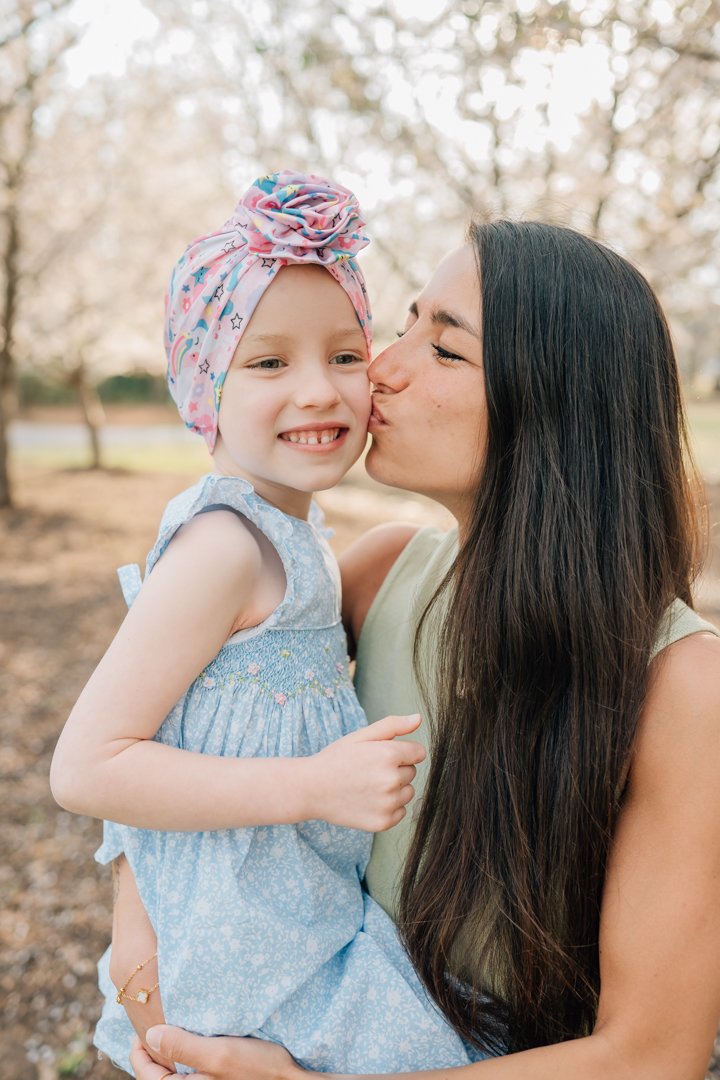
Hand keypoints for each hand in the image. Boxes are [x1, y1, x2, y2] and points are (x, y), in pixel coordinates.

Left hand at [130, 1027, 301, 1079]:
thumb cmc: (258, 1069)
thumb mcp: (218, 1053)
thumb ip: (182, 1047)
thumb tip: (150, 1036)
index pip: (145, 1074)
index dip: (138, 1050)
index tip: (142, 1026)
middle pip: (158, 1074)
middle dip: (153, 1050)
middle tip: (157, 1022)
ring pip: (175, 1073)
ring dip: (172, 1053)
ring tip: (176, 1027)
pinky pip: (192, 1072)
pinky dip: (188, 1057)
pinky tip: (198, 1039)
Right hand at [305, 713, 424, 831]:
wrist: (311, 789)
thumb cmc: (336, 759)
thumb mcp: (361, 736)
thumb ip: (393, 725)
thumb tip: (419, 718)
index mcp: (389, 755)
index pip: (418, 753)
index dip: (401, 752)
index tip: (381, 756)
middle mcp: (391, 780)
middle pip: (412, 772)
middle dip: (396, 769)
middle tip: (369, 771)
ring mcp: (388, 804)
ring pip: (408, 793)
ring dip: (395, 789)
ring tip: (368, 786)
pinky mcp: (383, 822)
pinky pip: (400, 812)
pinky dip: (389, 808)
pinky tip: (368, 801)